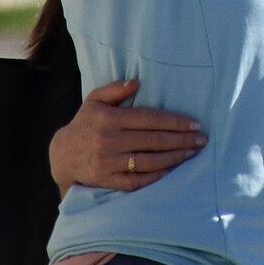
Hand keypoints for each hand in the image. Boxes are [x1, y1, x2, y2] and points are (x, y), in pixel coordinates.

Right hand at [50, 80, 207, 195]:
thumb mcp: (94, 100)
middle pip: (153, 141)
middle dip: (181, 140)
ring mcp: (108, 162)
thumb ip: (115, 89)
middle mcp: (109, 140)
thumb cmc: (85, 124)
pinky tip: (170, 170)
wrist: (62, 155)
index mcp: (110, 118)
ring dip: (173, 158)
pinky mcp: (106, 180)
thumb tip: (137, 83)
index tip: (194, 124)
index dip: (174, 122)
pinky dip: (154, 176)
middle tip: (202, 140)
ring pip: (148, 161)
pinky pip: (135, 181)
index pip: (149, 119)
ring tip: (191, 153)